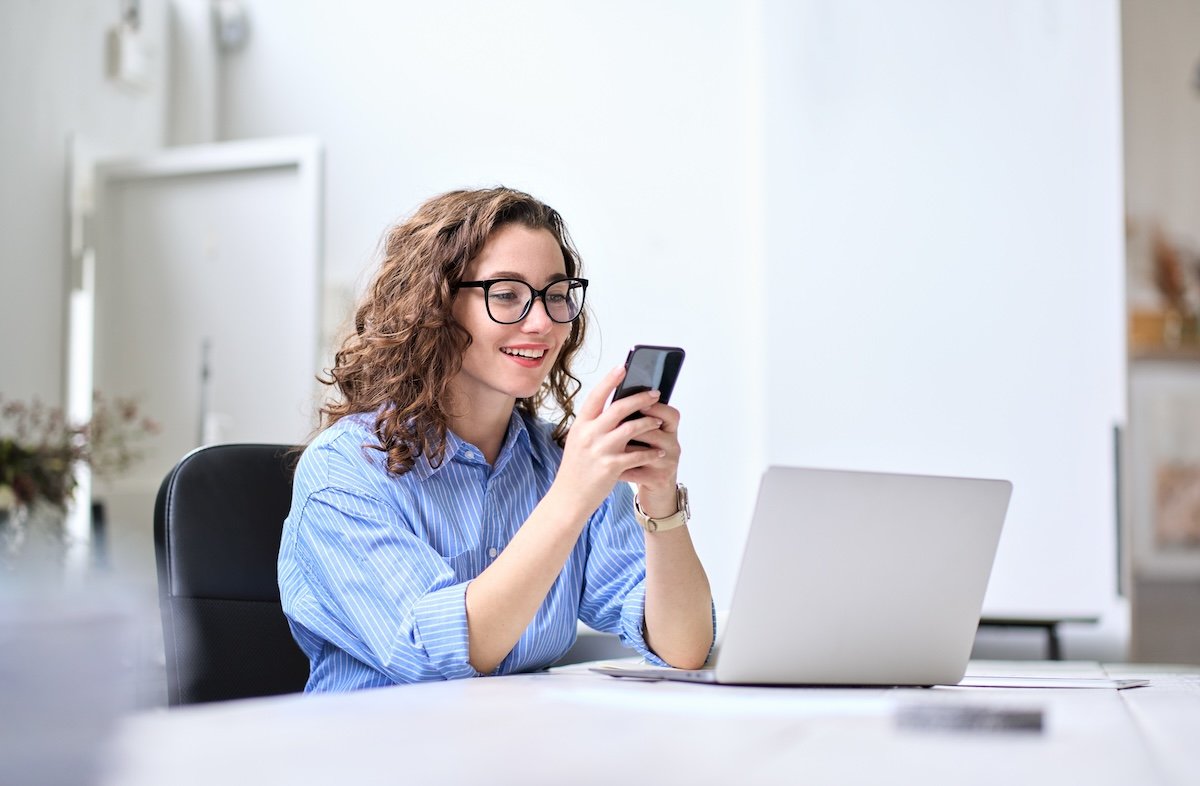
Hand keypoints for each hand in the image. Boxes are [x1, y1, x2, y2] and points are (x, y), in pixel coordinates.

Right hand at [554, 365, 671, 516]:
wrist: (569, 497)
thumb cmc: (576, 468)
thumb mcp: (578, 440)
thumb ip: (594, 424)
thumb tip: (619, 407)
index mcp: (580, 424)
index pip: (597, 396)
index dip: (610, 380)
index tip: (623, 367)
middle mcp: (589, 434)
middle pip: (619, 408)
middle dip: (640, 398)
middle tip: (655, 394)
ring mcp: (600, 450)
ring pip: (632, 428)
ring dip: (649, 424)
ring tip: (658, 423)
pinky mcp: (611, 467)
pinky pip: (638, 455)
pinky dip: (651, 453)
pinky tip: (659, 452)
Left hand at [619, 396, 680, 518]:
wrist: (657, 492)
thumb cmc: (646, 458)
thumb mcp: (649, 438)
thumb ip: (639, 420)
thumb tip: (618, 400)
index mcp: (670, 431)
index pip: (670, 414)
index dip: (655, 407)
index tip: (637, 403)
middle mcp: (673, 446)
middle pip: (653, 430)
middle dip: (630, 427)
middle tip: (612, 424)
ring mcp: (667, 464)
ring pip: (642, 451)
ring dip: (621, 449)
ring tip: (605, 446)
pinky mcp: (658, 480)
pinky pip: (635, 471)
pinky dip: (619, 469)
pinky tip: (607, 468)